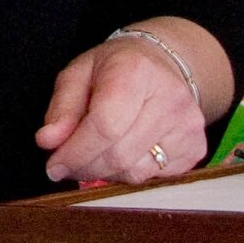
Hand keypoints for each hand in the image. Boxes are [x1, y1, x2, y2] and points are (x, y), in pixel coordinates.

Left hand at [37, 37, 205, 183]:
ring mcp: (189, 126)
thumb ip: (61, 108)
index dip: (75, 152)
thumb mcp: (78, 74)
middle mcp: (171, 99)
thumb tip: (47, 142)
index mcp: (136, 72)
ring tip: (92, 155)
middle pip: (119, 154)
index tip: (53, 166)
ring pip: (135, 172)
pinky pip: (153, 177)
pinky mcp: (196, 148)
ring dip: (105, 173)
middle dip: (84, 166)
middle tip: (65, 165)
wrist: (161, 65)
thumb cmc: (114, 69)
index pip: (105, 125)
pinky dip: (128, 172)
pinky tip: (121, 153)